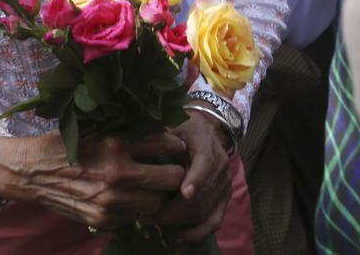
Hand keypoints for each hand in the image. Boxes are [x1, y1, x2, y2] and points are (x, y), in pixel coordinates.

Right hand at [0, 131, 186, 229]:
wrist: (29, 172)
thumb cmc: (61, 145)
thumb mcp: (92, 130)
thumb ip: (123, 133)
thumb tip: (158, 133)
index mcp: (114, 143)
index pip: (165, 144)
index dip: (175, 145)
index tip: (174, 147)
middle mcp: (117, 172)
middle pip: (172, 178)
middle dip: (174, 174)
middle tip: (167, 171)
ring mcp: (111, 200)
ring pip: (157, 203)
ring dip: (155, 195)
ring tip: (146, 188)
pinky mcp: (103, 220)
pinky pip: (134, 217)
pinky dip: (133, 209)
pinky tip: (123, 199)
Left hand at [151, 111, 232, 241]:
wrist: (206, 130)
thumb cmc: (181, 127)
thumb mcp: (170, 124)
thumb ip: (158, 136)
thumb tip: (135, 146)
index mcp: (206, 145)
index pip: (204, 164)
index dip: (196, 179)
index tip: (184, 192)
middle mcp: (220, 167)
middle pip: (202, 195)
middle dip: (174, 209)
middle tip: (146, 215)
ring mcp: (224, 185)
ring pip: (205, 211)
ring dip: (179, 221)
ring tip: (152, 222)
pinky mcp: (224, 199)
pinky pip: (214, 222)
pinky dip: (197, 232)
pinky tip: (178, 235)